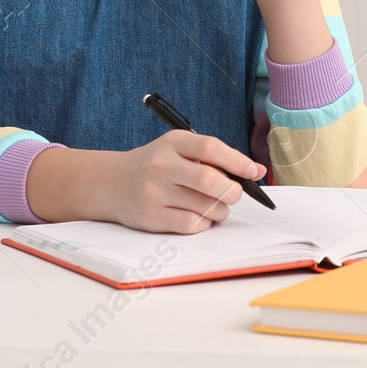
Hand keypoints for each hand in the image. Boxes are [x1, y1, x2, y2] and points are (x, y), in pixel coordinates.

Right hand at [100, 132, 265, 233]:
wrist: (112, 183)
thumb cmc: (156, 166)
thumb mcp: (178, 149)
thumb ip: (214, 157)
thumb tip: (255, 171)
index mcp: (172, 143)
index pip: (211, 148)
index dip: (238, 161)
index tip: (255, 171)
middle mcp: (161, 165)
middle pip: (210, 180)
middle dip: (232, 191)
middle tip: (234, 194)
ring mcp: (154, 192)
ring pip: (205, 206)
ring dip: (220, 210)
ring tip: (215, 206)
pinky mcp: (151, 216)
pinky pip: (192, 224)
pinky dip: (204, 222)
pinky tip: (197, 215)